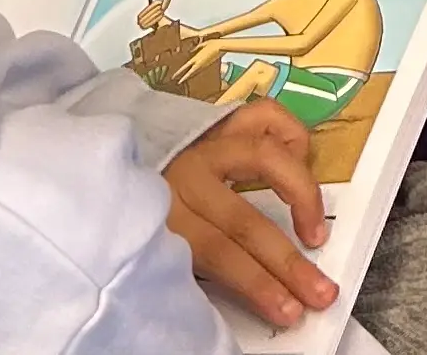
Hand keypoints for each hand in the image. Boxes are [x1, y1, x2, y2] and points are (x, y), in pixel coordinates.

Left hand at [162, 107, 336, 331]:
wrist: (106, 176)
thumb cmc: (144, 227)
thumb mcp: (164, 255)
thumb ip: (207, 271)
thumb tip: (261, 298)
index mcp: (166, 214)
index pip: (219, 252)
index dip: (259, 284)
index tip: (290, 311)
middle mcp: (186, 173)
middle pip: (244, 220)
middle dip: (287, 262)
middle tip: (320, 291)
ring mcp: (205, 141)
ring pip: (264, 157)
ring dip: (301, 196)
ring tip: (316, 231)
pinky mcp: (219, 122)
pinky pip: (263, 115)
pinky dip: (290, 135)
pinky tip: (302, 164)